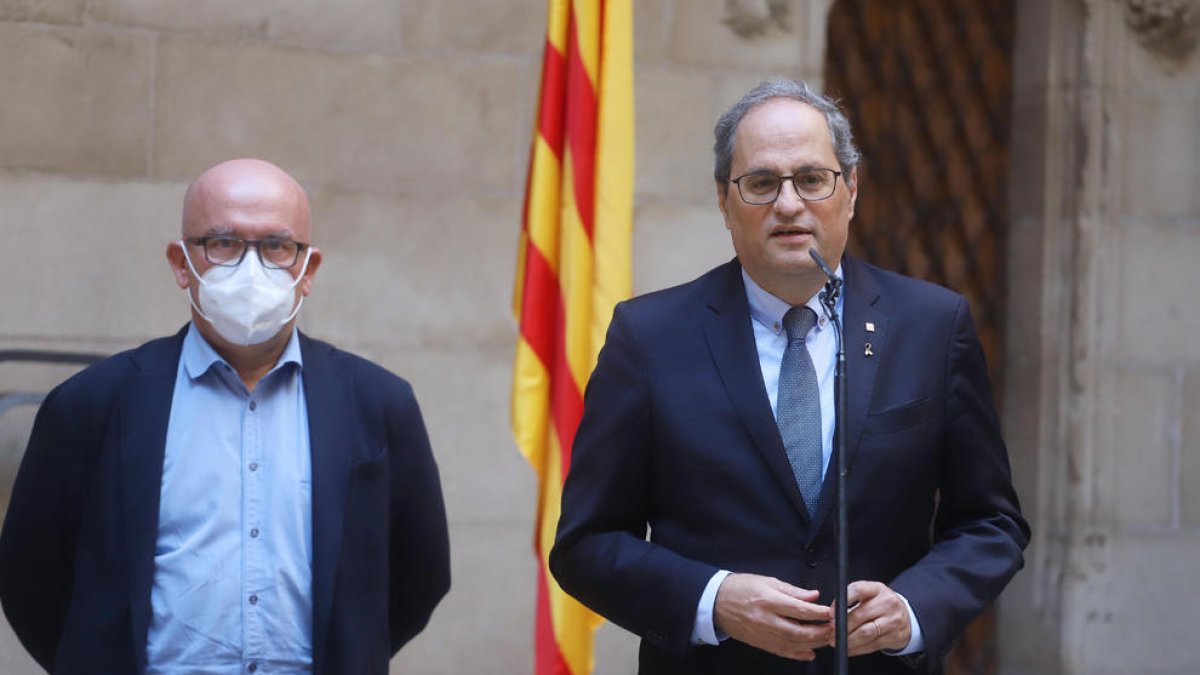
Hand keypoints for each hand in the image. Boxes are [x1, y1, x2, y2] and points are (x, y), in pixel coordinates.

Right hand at [713, 573, 833, 660]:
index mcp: (769, 600)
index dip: (818, 613)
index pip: (800, 610)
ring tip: (825, 639)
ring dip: (813, 643)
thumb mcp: (768, 581)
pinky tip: (809, 653)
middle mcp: (766, 619)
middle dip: (820, 631)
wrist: (717, 601)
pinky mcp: (759, 643)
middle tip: (833, 628)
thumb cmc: (741, 588)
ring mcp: (762, 633)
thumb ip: (792, 590)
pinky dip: (797, 654)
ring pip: (793, 643)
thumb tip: (813, 596)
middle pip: (799, 630)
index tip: (830, 613)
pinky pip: (781, 651)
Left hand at [832, 580, 911, 655]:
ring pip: (865, 633)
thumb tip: (830, 616)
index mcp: (877, 589)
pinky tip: (849, 648)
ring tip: (837, 642)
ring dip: (848, 640)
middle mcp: (887, 603)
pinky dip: (856, 649)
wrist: (905, 616)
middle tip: (831, 633)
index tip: (831, 613)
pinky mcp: (894, 637)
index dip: (841, 602)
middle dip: (841, 627)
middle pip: (859, 616)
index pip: (857, 590)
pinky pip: (871, 645)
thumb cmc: (880, 605)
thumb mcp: (869, 595)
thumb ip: (850, 602)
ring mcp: (892, 620)